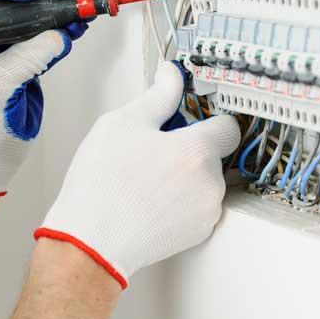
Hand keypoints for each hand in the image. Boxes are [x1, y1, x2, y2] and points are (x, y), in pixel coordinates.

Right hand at [35, 62, 240, 288]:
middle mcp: (211, 183)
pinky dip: (182, 202)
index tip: (190, 121)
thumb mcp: (123, 124)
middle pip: (212, 154)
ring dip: (186, 177)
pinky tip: (151, 201)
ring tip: (147, 180)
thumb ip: (158, 96)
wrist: (91, 242)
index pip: (227, 125)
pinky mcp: (198, 234)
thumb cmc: (102, 186)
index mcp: (197, 151)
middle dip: (189, 150)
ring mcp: (207, 212)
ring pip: (205, 181)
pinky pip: (198, 206)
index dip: (208, 120)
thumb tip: (172, 76)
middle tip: (153, 153)